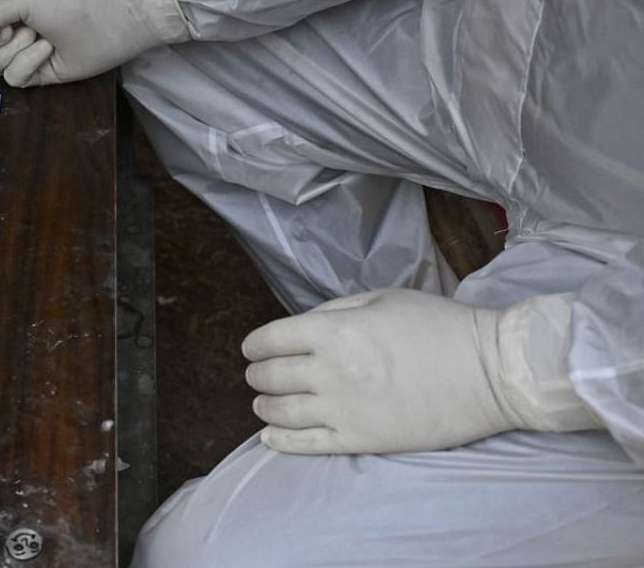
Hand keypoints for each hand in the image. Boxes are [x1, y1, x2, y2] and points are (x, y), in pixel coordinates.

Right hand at [0, 0, 189, 86]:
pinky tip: (48, 51)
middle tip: (22, 25)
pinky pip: (14, 79)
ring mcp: (21, 52)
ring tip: (43, 36)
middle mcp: (8, 27)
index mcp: (1, 0)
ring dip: (17, 50)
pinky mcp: (36, 74)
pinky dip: (29, 64)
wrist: (111, 19)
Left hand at [242, 289, 525, 453]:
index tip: (252, 349)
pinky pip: (305, 443)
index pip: (270, 339)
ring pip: (280, 412)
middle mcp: (329, 370)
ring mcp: (342, 409)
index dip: (254, 345)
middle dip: (258, 375)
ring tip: (263, 404)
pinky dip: (279, 440)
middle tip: (260, 375)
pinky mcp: (360, 439)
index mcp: (333, 330)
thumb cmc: (440, 327)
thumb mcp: (383, 298)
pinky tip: (269, 436)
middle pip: (270, 376)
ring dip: (264, 406)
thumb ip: (336, 309)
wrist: (490, 372)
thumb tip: (303, 326)